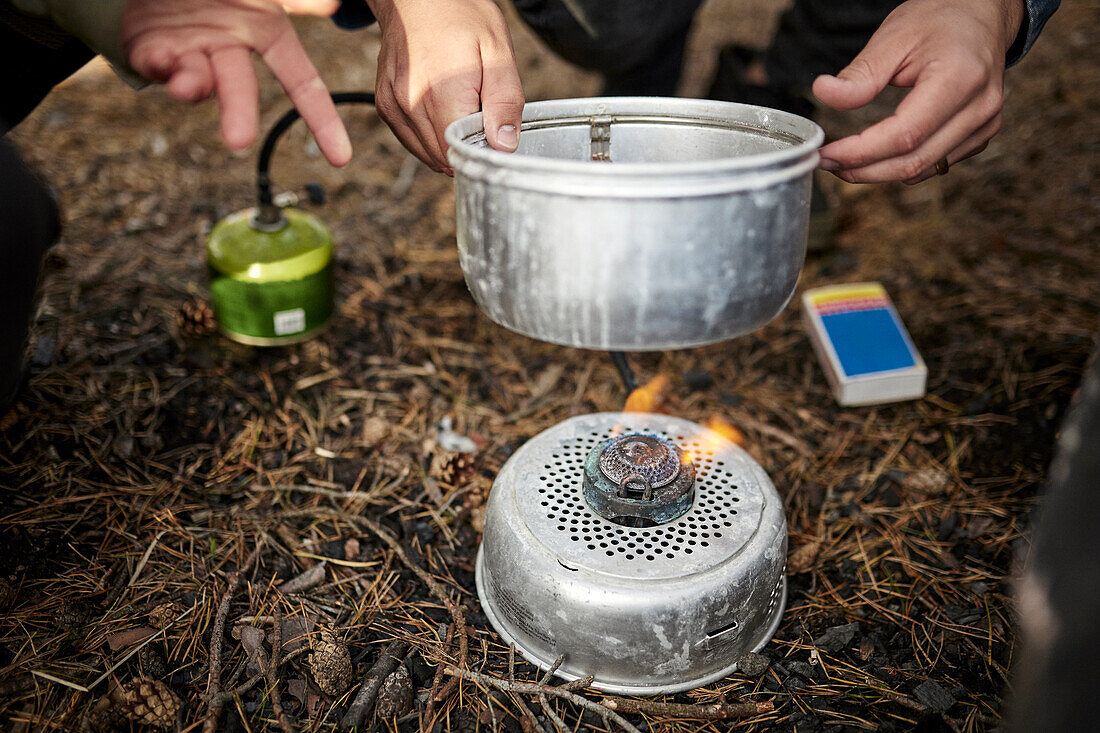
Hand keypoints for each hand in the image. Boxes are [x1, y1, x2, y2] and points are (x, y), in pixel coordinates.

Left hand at [122, 0, 352, 166]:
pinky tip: (162, 56)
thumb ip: (293, 0)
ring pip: (196, 82)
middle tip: (238, 140)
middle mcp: (231, 48)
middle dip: (239, 115)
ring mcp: (190, 51)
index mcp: (266, 32)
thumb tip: (328, 4)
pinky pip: (153, 65)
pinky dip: (157, 65)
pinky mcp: (150, 49)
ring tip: (186, 85)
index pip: (302, 82)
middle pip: (241, 90)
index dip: (323, 120)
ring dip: (193, 87)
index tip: (341, 158)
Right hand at [367, 0, 524, 173]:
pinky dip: (432, 137)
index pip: (463, 151)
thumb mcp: (497, 51)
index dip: (483, 149)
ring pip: (429, 154)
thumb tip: (503, 145)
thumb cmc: (461, 16)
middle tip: (480, 114)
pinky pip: (413, 141)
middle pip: (446, 156)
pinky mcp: (385, 106)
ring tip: (460, 106)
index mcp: (442, 92)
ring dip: (449, 143)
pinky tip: (443, 110)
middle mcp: (410, 103)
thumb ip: (504, 101)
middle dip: (467, 146)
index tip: (492, 130)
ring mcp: (394, 106)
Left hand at [812, 0, 1024, 183]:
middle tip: (827, 163)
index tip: (826, 155)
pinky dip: (902, 166)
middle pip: (913, 161)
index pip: (904, 135)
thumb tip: (824, 93)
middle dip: (863, 170)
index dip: (860, 153)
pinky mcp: (981, 134)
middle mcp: (980, 106)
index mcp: (960, 78)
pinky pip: (935, 164)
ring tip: (845, 161)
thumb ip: (861, 73)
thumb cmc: (939, 21)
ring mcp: (985, 124)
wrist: (981, 16)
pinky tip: (878, 155)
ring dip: (879, 172)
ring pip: (923, 169)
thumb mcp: (894, 36)